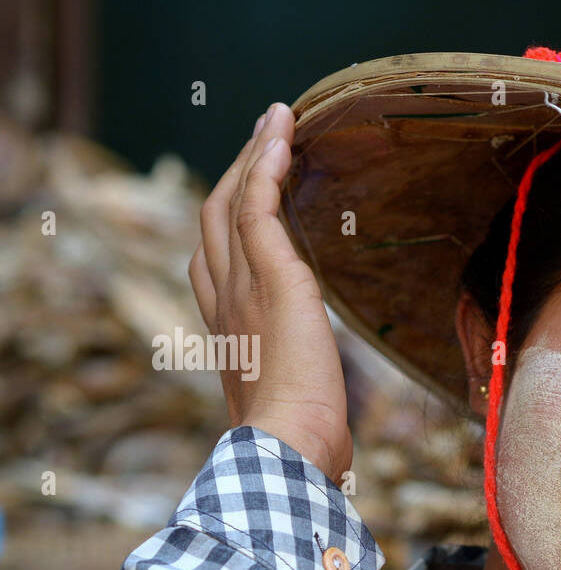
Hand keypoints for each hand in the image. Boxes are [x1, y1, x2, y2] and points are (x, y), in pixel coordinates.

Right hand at [188, 102, 351, 482]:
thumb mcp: (298, 414)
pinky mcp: (272, 277)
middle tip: (261, 139)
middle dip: (236, 174)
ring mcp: (242, 286)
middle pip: (216, 220)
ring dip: (252, 155)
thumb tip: (336, 440)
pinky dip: (265, 165)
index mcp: (228, 333)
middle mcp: (225, 302)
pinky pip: (256, 205)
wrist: (289, 449)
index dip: (229, 227)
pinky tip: (281, 135)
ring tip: (275, 120)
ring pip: (232, 202)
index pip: (215, 265)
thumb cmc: (299, 446)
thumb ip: (307, 405)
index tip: (249, 199)